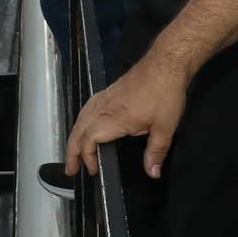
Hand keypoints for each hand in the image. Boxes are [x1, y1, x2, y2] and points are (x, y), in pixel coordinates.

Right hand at [65, 54, 189, 179]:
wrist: (166, 62)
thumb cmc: (165, 93)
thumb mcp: (166, 127)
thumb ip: (156, 152)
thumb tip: (152, 173)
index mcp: (116, 118)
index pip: (90, 138)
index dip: (87, 156)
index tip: (95, 170)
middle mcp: (106, 107)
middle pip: (79, 129)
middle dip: (72, 150)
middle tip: (71, 169)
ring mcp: (106, 97)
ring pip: (82, 117)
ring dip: (75, 136)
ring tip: (74, 151)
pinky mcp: (110, 90)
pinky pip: (88, 107)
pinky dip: (82, 120)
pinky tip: (86, 125)